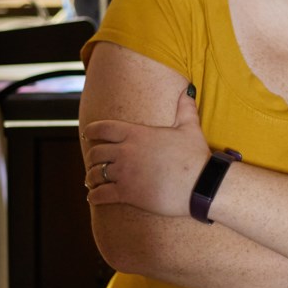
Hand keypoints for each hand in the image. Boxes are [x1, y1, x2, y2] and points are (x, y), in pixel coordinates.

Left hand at [83, 84, 209, 215]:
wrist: (200, 184)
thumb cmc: (195, 156)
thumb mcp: (190, 127)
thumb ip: (185, 108)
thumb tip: (188, 91)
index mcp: (137, 133)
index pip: (104, 128)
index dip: (92, 130)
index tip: (87, 134)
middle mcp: (126, 151)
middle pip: (96, 152)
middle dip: (93, 157)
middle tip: (94, 162)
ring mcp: (124, 173)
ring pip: (94, 174)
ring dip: (91, 177)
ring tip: (92, 181)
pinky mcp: (127, 194)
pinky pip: (101, 195)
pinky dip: (94, 196)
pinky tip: (93, 197)